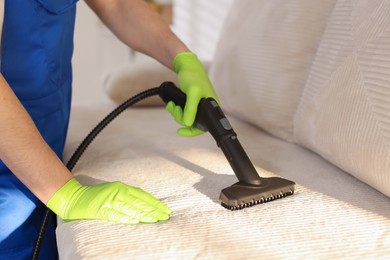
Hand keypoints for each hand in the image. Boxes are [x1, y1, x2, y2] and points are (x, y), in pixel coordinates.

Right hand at [47, 178, 170, 223]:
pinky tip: (136, 221)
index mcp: (121, 187)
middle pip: (139, 202)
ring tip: (156, 220)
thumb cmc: (95, 197)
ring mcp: (109, 200)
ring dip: (144, 214)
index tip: (165, 209)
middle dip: (154, 209)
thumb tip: (144, 205)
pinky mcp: (101, 209)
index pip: (143, 195)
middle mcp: (118, 192)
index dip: (155, 202)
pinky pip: (116, 214)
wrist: (74, 198)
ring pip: (130, 208)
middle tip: (165, 216)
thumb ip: (127, 197)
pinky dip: (126, 217)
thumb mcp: (113, 192)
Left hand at [169, 52, 218, 136]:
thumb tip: (188, 124)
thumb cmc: (193, 76)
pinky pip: (182, 111)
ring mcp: (198, 105)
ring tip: (171, 105)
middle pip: (192, 122)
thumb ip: (191, 108)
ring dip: (176, 113)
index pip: (204, 127)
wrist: (187, 65)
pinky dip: (175, 109)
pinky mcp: (191, 102)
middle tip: (175, 109)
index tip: (180, 132)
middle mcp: (206, 108)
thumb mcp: (192, 92)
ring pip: (185, 117)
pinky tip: (171, 104)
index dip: (193, 132)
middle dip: (180, 117)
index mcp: (212, 106)